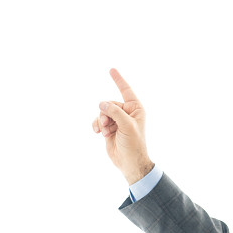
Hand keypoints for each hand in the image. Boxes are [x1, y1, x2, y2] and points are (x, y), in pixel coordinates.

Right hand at [92, 68, 153, 184]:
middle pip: (109, 103)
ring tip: (105, 131)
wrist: (128, 163)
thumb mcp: (126, 126)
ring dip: (101, 121)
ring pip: (102, 112)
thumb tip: (101, 103)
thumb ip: (114, 112)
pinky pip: (98, 120)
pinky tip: (98, 133)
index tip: (111, 69)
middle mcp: (126, 113)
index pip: (126, 91)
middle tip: (108, 125)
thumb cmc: (133, 144)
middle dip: (106, 113)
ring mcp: (117, 121)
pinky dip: (97, 125)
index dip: (118, 80)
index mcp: (136, 109)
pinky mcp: (109, 128)